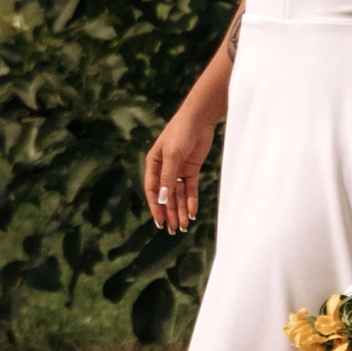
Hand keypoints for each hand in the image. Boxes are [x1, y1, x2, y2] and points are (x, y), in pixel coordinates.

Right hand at [143, 103, 215, 233]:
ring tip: (184, 226)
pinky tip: (192, 212)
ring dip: (180, 210)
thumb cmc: (180, 132)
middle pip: (166, 195)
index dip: (155, 206)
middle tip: (173, 230)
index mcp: (153, 163)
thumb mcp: (172, 155)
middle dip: (169, 213)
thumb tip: (162, 199)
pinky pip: (190, 189)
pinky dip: (191, 201)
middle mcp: (164, 168)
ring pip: (178, 195)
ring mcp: (178, 169)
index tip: (160, 221)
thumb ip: (167, 177)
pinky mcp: (191, 169)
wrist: (199, 119)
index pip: (152, 189)